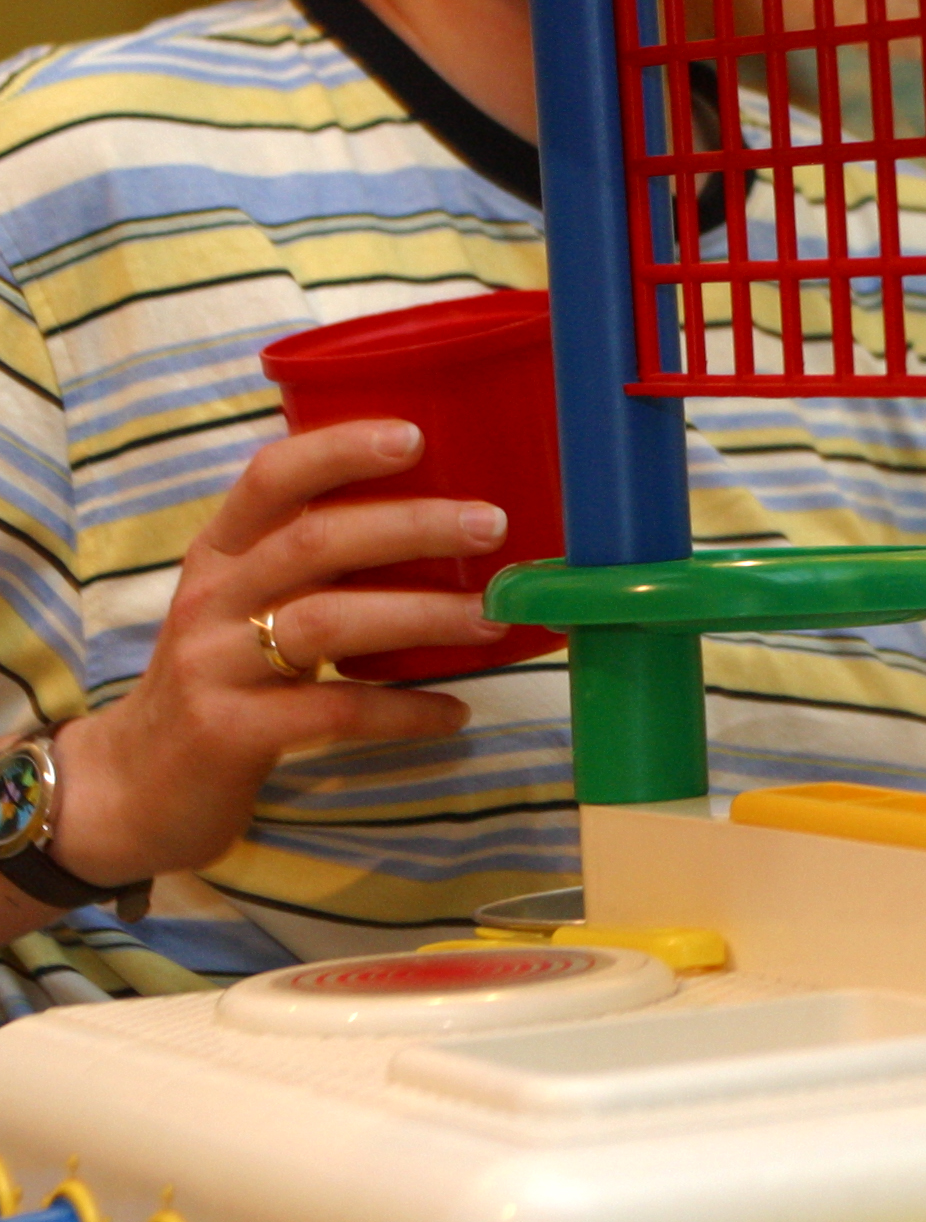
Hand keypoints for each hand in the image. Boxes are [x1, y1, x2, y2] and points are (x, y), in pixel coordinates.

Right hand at [45, 421, 508, 889]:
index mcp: (220, 552)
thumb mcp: (248, 606)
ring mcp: (213, 664)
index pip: (271, 478)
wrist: (136, 786)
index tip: (416, 435)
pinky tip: (454, 711)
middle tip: (492, 524)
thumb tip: (444, 523)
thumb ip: (315, 564)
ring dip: (422, 616)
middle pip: (314, 543)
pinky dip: (402, 710)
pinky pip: (333, 710)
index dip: (340, 450)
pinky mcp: (228, 732)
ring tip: (493, 619)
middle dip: (411, 527)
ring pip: (328, 623)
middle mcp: (211, 597)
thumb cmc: (222, 678)